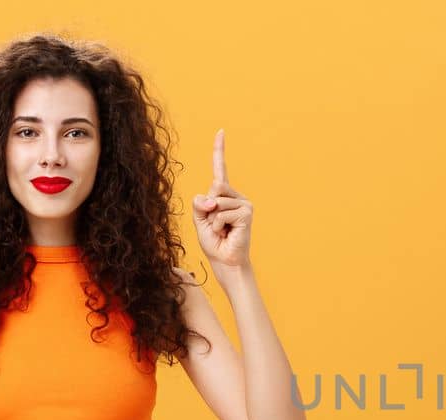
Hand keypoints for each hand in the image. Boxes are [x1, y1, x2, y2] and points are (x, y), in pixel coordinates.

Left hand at [190, 129, 253, 269]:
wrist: (225, 261)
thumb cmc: (213, 241)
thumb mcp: (199, 219)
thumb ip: (200, 204)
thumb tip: (212, 198)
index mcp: (223, 195)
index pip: (220, 169)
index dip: (219, 150)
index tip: (221, 131)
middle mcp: (235, 196)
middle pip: (214, 187)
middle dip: (207, 207)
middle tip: (214, 224)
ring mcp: (244, 203)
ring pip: (217, 201)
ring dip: (213, 220)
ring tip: (222, 231)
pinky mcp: (247, 213)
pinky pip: (223, 213)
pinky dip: (219, 225)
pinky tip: (227, 233)